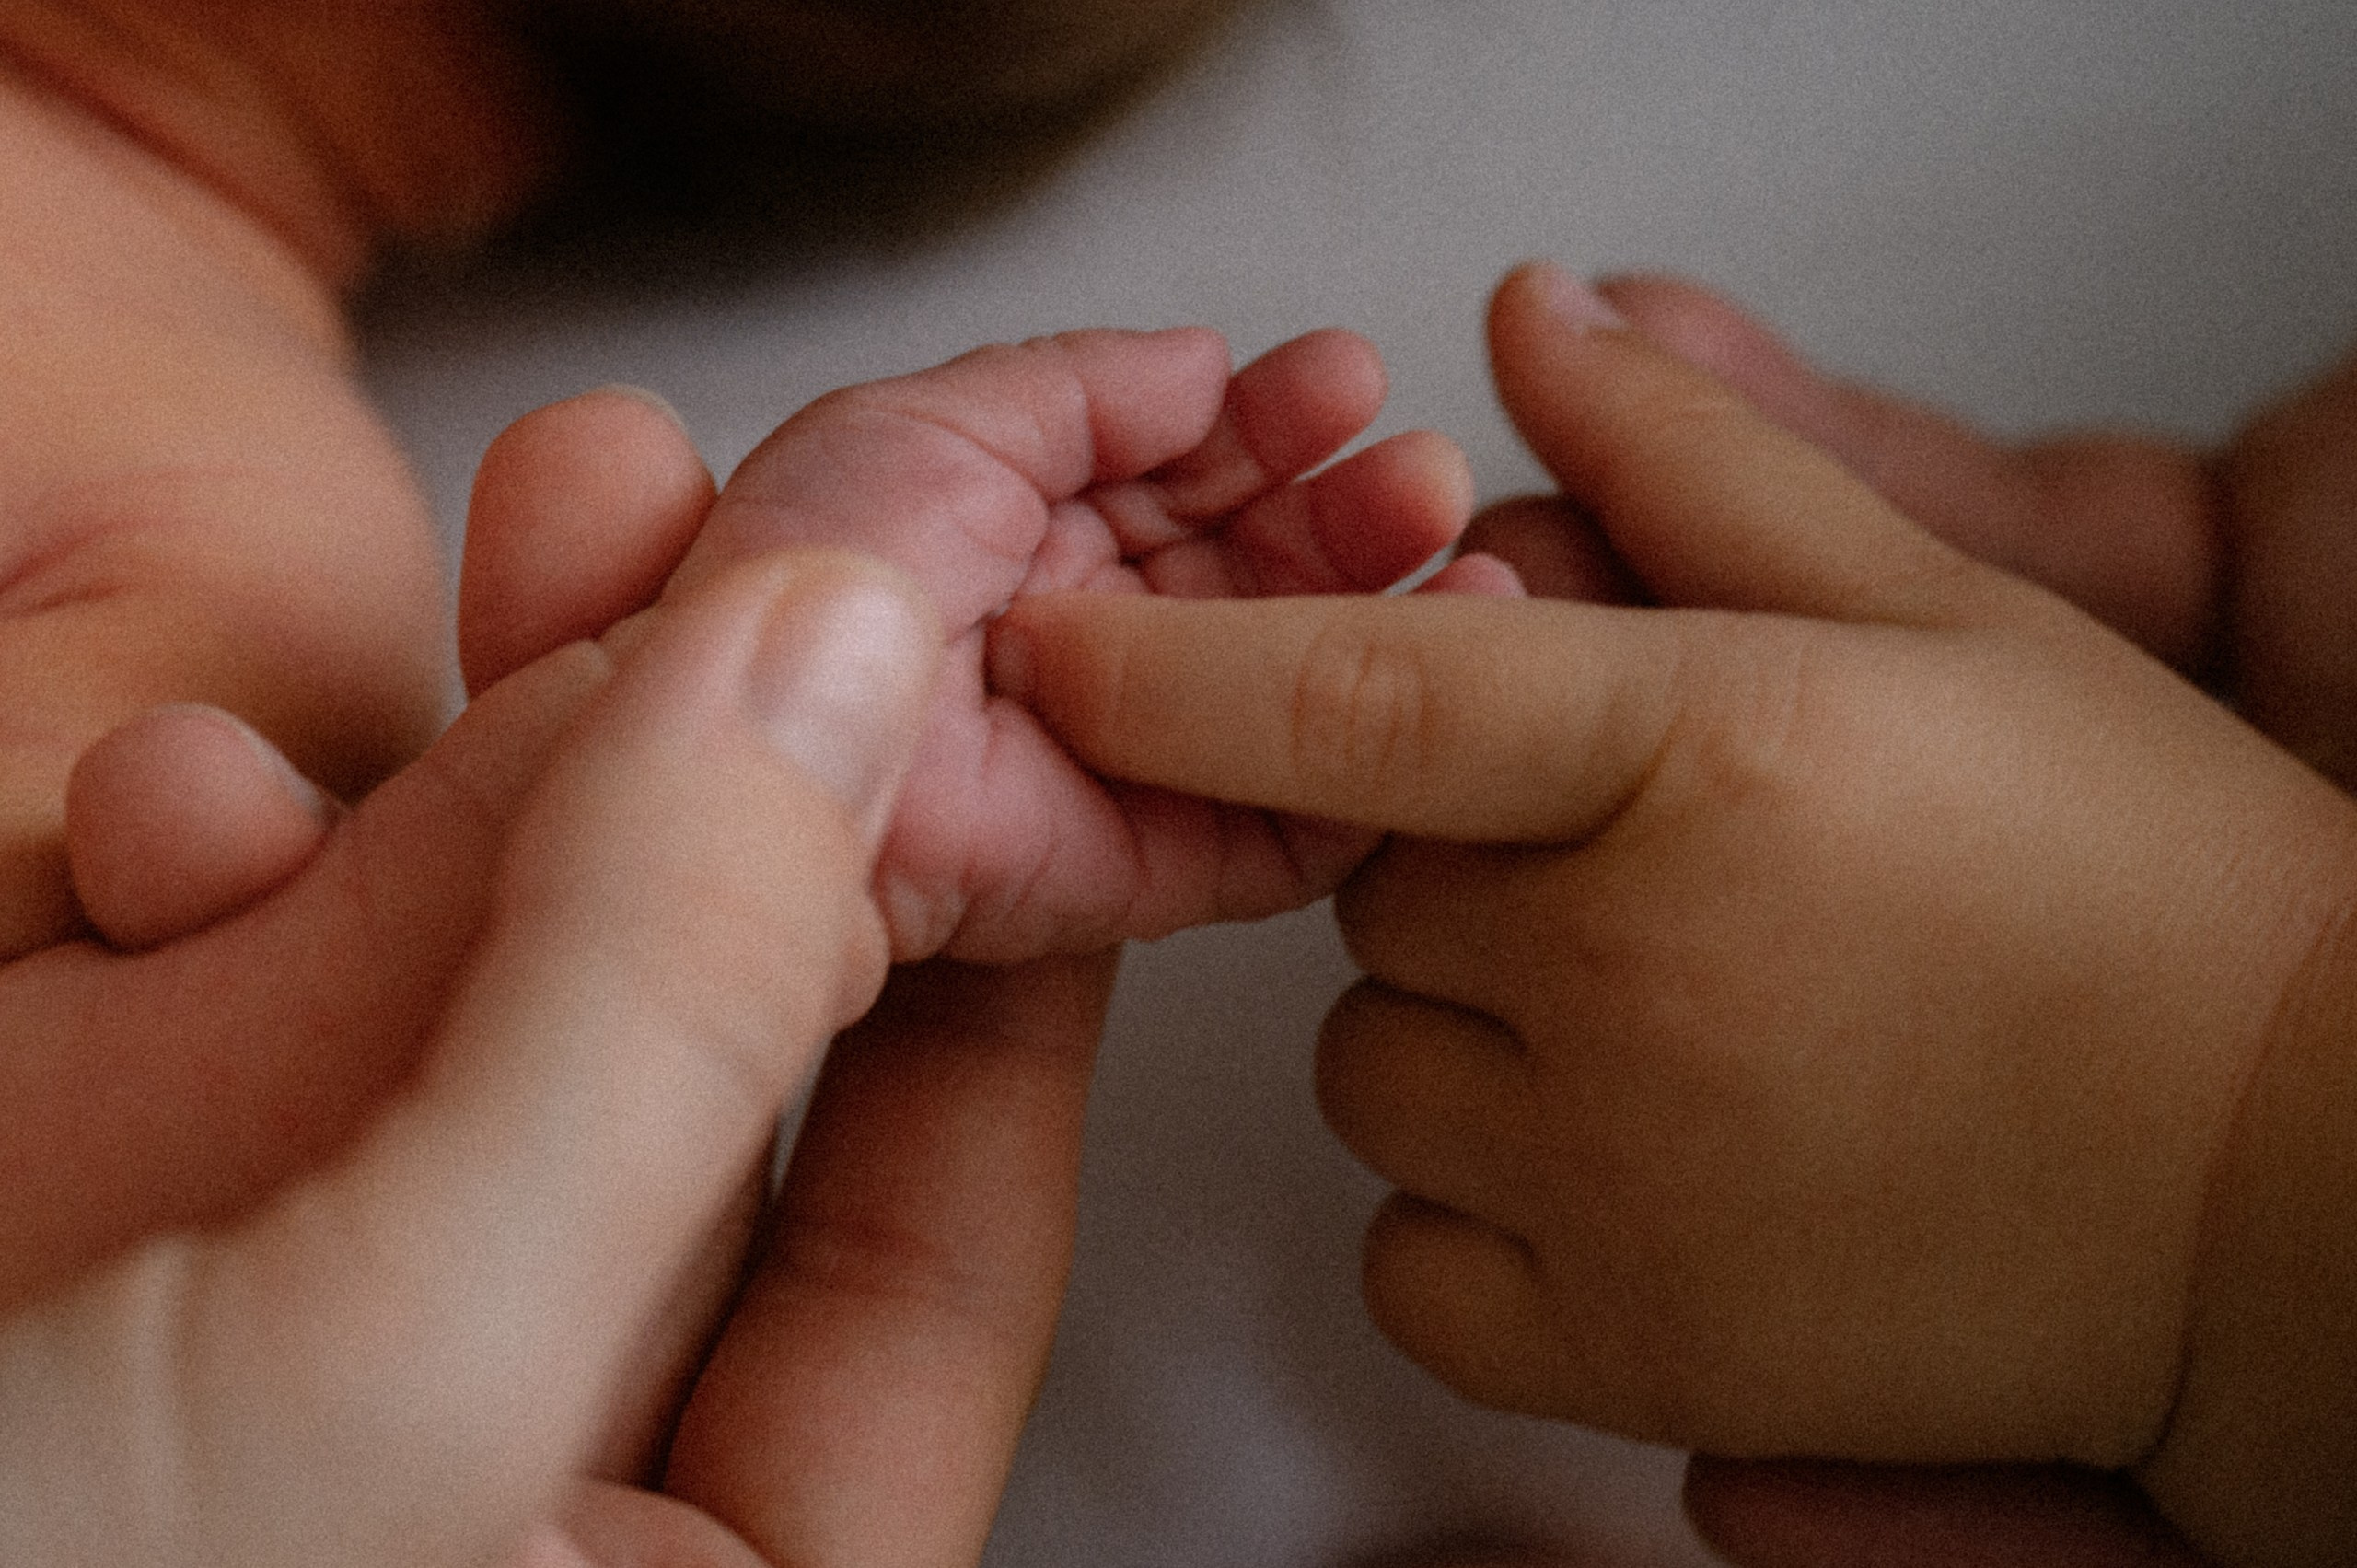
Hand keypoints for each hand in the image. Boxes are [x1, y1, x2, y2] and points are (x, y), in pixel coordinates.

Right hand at [1, 527, 1046, 1561]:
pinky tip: (210, 784)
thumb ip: (647, 1027)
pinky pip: (235, 1031)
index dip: (992, 979)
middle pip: (703, 1102)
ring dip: (497, 777)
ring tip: (581, 520)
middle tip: (767, 559)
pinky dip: (242, 869)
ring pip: (472, 1027)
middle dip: (723, 811)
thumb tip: (843, 680)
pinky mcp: (95, 1257)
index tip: (1015, 749)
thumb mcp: (366, 1402)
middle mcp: (516, 1500)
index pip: (923, 1265)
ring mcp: (296, 1369)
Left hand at [627, 326, 1473, 960]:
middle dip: (1348, 514)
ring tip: (1456, 555)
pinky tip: (1435, 681)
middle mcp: (1085, 642)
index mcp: (1028, 533)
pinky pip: (1285, 826)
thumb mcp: (934, 421)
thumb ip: (1079, 385)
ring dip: (1380, 618)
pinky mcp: (1149, 869)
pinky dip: (1368, 765)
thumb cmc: (812, 576)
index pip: (1187, 474)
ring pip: (1288, 688)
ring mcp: (1124, 754)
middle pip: (1256, 575)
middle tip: (1419, 476)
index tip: (1350, 384)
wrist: (785, 735)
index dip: (1274, 425)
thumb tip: (1196, 363)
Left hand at [985, 264, 2356, 1555]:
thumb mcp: (1942, 619)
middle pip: (1371, 881)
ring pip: (1376, 1061)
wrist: (2289, 1194)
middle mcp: (1632, 973)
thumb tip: (1531, 323)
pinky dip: (1471, 1209)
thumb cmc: (2135, 882)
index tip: (1051, 651)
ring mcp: (1617, 1183)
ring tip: (1663, 1021)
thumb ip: (1700, 470)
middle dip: (1452, 853)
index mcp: (1706, 754)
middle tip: (1637, 865)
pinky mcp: (1624, 1356)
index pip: (1363, 692)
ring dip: (1462, 1026)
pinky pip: (1405, 1257)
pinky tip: (1625, 1166)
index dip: (1177, 668)